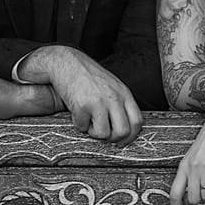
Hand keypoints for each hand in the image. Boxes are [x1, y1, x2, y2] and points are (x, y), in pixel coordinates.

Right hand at [19, 45, 142, 146]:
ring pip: (104, 134)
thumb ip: (119, 104)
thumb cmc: (88, 75)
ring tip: (88, 120)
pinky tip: (77, 112)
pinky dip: (78, 124)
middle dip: (112, 139)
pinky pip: (83, 127)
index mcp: (124, 93)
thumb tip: (123, 129)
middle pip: (123, 131)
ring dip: (94, 132)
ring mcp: (99, 102)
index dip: (130, 136)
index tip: (122, 141)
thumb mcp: (112, 86)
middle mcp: (114, 98)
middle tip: (102, 133)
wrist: (67, 62)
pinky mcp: (82, 106)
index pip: (137, 121)